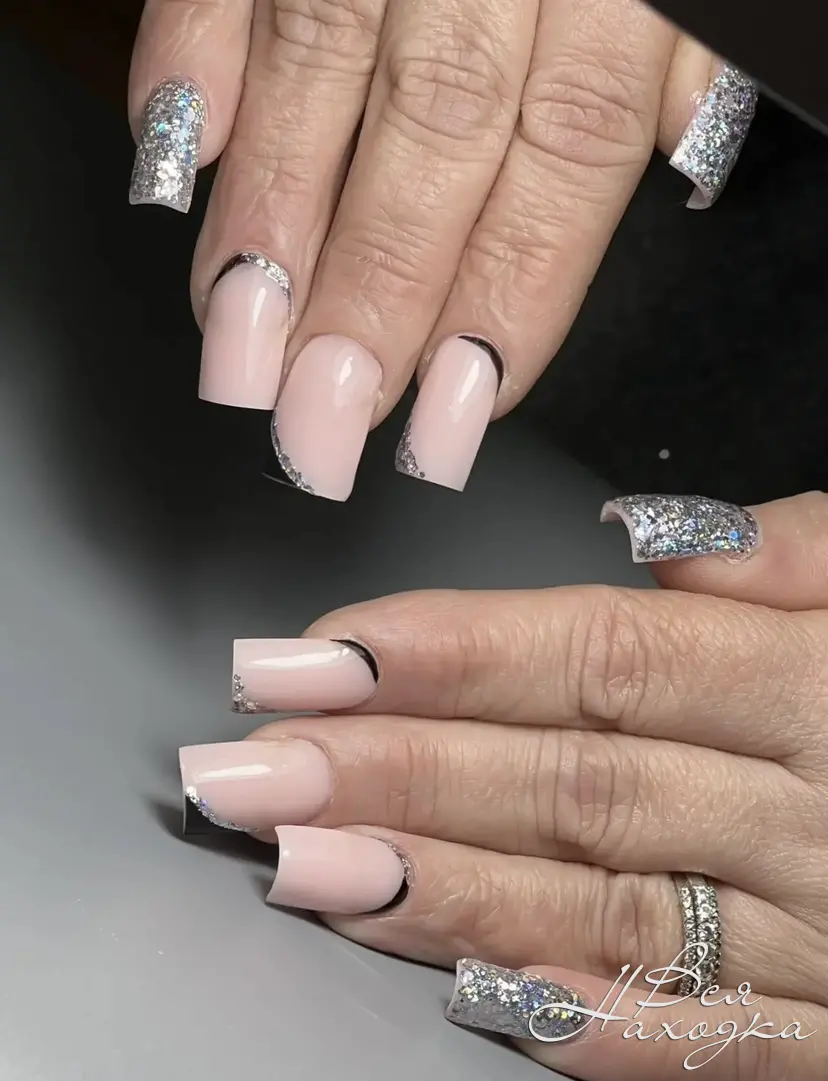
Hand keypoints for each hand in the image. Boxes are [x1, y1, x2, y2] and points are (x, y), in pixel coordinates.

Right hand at [128, 0, 755, 499]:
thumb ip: (665, 83)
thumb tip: (646, 194)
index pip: (562, 168)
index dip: (500, 304)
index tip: (442, 422)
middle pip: (435, 142)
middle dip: (370, 300)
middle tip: (317, 424)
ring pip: (322, 66)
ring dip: (269, 223)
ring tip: (236, 347)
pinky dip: (190, 61)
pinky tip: (173, 172)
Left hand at [180, 490, 827, 1077]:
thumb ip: (805, 552)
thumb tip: (661, 537)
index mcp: (815, 677)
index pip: (597, 657)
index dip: (447, 654)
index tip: (310, 656)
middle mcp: (809, 803)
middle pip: (570, 780)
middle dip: (396, 773)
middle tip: (251, 769)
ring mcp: (826, 933)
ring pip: (606, 906)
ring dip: (443, 895)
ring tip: (302, 871)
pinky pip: (715, 1049)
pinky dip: (599, 1031)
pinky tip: (472, 1005)